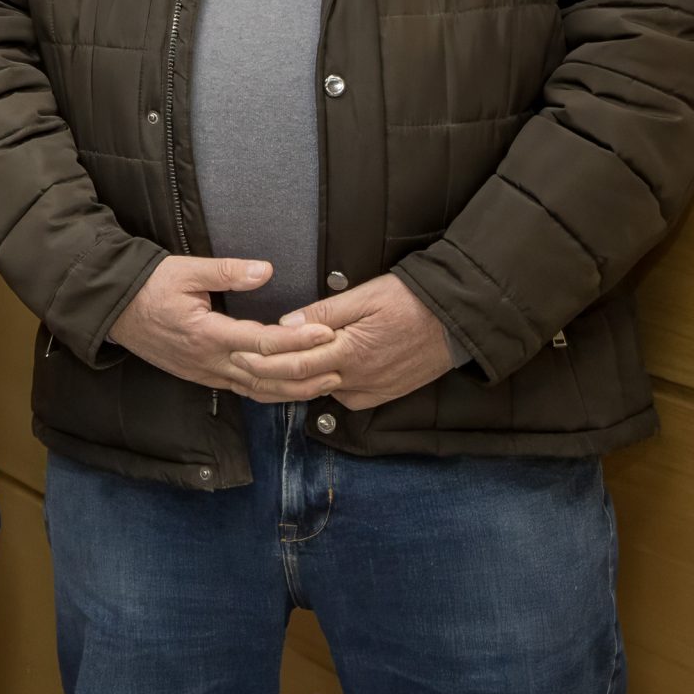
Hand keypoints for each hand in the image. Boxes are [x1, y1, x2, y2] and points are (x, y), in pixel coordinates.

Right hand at [107, 255, 339, 399]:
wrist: (113, 309)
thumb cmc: (148, 286)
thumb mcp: (185, 270)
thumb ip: (227, 272)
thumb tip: (266, 270)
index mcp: (207, 333)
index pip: (263, 342)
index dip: (298, 340)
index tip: (328, 333)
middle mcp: (208, 360)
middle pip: (267, 376)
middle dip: (306, 374)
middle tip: (341, 366)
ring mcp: (205, 372)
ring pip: (257, 390)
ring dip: (293, 390)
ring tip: (325, 383)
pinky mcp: (201, 376)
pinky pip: (242, 390)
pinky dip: (270, 392)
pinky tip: (289, 389)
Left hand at [231, 275, 455, 411]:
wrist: (458, 320)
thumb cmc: (411, 300)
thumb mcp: (365, 297)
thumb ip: (323, 314)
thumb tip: (284, 324)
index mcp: (350, 353)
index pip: (292, 364)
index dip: (261, 361)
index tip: (235, 353)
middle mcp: (359, 380)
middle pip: (300, 384)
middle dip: (265, 379)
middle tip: (236, 370)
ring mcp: (372, 391)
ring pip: (320, 394)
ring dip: (288, 387)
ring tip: (258, 376)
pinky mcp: (383, 394)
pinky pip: (343, 397)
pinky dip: (318, 390)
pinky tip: (302, 380)